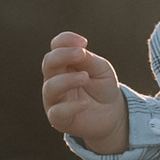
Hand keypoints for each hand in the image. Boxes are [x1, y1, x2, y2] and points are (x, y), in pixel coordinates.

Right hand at [42, 29, 127, 154]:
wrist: (111, 114)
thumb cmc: (103, 87)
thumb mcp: (101, 70)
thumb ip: (88, 60)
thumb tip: (78, 50)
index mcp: (64, 63)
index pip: (56, 47)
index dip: (65, 40)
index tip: (83, 42)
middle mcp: (54, 78)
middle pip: (48, 63)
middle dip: (62, 55)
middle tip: (80, 54)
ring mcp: (54, 99)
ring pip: (50, 86)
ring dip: (67, 80)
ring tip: (85, 77)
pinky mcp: (58, 119)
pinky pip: (57, 112)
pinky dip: (70, 107)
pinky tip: (85, 103)